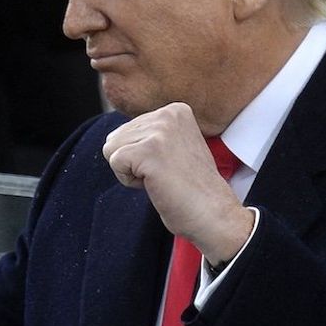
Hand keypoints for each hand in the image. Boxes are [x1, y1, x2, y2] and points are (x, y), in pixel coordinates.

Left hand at [102, 102, 253, 264]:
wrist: (213, 214)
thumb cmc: (192, 190)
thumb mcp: (175, 147)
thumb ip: (151, 135)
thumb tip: (114, 137)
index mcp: (175, 110)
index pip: (128, 129)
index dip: (142, 156)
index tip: (170, 166)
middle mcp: (167, 114)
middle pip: (116, 137)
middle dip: (134, 162)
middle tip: (165, 175)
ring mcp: (159, 131)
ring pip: (111, 150)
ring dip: (132, 172)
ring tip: (161, 179)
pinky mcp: (148, 150)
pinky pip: (115, 162)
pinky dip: (129, 181)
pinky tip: (155, 184)